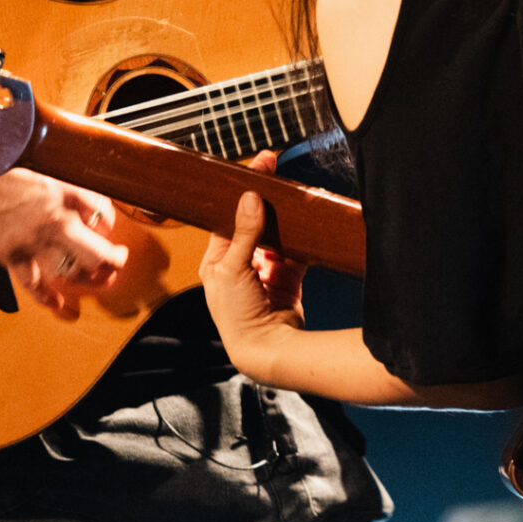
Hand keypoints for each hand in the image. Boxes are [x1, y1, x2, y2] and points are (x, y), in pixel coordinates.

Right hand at [0, 165, 126, 315]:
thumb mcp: (37, 163)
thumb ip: (62, 181)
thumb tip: (83, 198)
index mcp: (61, 191)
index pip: (102, 213)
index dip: (109, 223)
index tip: (107, 228)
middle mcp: (52, 218)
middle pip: (97, 253)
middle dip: (113, 262)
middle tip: (117, 262)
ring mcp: (31, 240)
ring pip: (72, 272)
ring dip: (90, 281)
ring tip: (98, 281)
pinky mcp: (10, 255)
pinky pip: (34, 285)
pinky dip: (49, 299)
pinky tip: (60, 305)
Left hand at [200, 155, 307, 370]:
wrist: (266, 350)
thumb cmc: (237, 317)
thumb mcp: (234, 269)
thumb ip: (245, 233)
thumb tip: (249, 198)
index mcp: (216, 261)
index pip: (227, 218)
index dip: (241, 194)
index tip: (255, 170)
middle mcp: (238, 266)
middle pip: (253, 224)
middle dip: (266, 202)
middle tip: (276, 173)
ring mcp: (263, 273)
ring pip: (276, 237)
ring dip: (285, 222)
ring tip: (293, 198)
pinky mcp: (285, 281)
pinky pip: (294, 255)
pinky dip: (301, 243)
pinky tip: (306, 227)